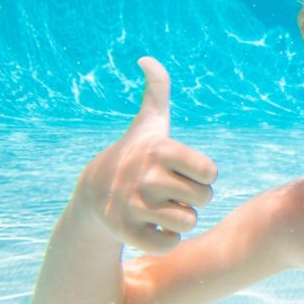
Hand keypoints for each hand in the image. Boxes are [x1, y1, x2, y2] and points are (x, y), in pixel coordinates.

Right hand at [75, 57, 217, 253]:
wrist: (93, 193)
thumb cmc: (134, 155)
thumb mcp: (148, 123)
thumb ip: (157, 90)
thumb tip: (146, 59)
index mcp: (161, 150)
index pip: (211, 171)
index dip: (202, 175)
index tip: (184, 171)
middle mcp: (147, 176)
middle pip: (204, 199)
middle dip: (193, 199)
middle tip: (172, 192)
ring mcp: (134, 206)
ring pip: (188, 223)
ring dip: (180, 220)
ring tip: (163, 209)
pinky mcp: (126, 233)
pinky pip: (169, 245)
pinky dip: (165, 241)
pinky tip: (152, 227)